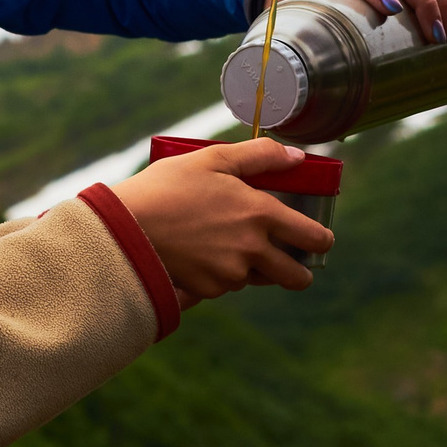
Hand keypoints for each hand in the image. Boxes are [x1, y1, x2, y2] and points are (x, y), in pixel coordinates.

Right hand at [112, 139, 333, 296]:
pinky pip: (227, 285)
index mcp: (260, 214)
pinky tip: (204, 253)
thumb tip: (296, 156)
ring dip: (255, 268)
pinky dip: (222, 273)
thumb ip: (260, 156)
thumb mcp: (213, 158)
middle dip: (299, 271)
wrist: (125, 226)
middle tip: (289, 259)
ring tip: (231, 245)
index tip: (318, 239)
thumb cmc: (168, 186)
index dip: (321, 239)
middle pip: (296, 277)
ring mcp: (230, 274)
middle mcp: (252, 249)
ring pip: (258, 279)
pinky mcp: (208, 290)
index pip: (313, 237)